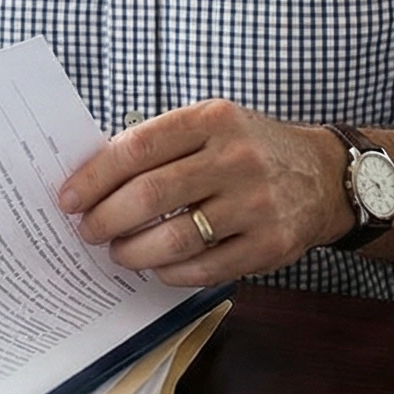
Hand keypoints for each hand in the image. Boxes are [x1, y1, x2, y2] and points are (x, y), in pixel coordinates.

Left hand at [58, 99, 350, 285]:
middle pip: (149, 195)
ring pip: (175, 238)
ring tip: (117, 252)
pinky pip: (204, 269)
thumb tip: (91, 178)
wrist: (326, 176)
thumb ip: (158, 144)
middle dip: (105, 218)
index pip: (136, 147)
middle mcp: (236, 159)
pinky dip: (169, 273)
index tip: (67, 198)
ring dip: (132, 251)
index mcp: (212, 120)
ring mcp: (257, 204)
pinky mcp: (270, 245)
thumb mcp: (210, 125)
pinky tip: (156, 267)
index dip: (93, 177)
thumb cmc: (249, 149)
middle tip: (87, 230)